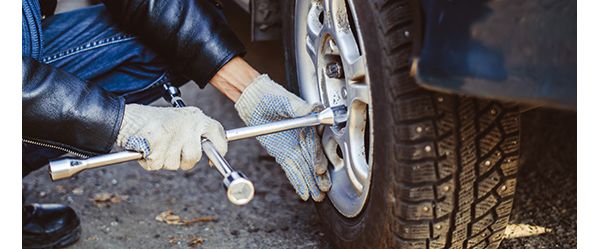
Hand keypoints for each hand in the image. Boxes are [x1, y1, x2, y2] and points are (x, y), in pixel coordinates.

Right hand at [116, 104, 226, 170]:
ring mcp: (173, 134)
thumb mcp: (180, 120)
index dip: (219, 150)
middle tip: (170, 150)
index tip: (213, 162)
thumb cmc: (153, 122)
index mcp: (196, 117)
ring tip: (156, 145)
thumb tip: (213, 154)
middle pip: (194, 157)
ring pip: (174, 164)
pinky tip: (146, 148)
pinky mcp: (157, 144)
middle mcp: (187, 124)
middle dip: (182, 160)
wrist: (126, 117)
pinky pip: (157, 165)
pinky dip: (149, 161)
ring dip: (163, 160)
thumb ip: (196, 134)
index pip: (218, 133)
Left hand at [234, 75, 330, 201]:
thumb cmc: (272, 96)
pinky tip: (304, 192)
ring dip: (311, 182)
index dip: (319, 157)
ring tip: (317, 195)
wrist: (255, 101)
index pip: (317, 143)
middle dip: (319, 175)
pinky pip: (292, 170)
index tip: (321, 168)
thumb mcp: (287, 100)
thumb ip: (301, 108)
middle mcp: (305, 137)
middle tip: (323, 188)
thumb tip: (315, 109)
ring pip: (305, 168)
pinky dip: (298, 181)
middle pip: (314, 159)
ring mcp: (295, 147)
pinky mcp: (283, 154)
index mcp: (310, 123)